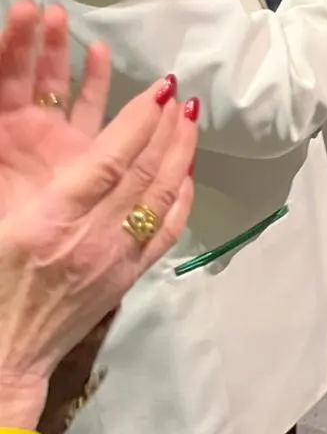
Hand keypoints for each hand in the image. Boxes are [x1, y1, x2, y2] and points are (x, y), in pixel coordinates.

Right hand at [0, 1, 196, 425]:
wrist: (5, 354)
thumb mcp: (2, 223)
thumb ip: (31, 181)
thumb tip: (62, 135)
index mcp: (51, 220)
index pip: (109, 160)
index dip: (138, 120)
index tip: (159, 88)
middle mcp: (92, 236)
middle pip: (143, 172)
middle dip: (166, 126)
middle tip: (181, 92)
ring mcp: (117, 257)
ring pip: (162, 195)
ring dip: (180, 152)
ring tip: (190, 119)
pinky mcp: (131, 276)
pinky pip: (169, 228)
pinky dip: (183, 194)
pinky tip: (188, 171)